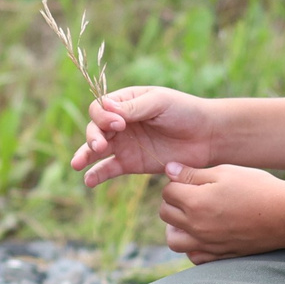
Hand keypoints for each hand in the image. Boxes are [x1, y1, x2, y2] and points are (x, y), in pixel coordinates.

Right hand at [71, 86, 222, 184]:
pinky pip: (109, 169)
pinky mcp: (131, 163)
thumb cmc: (184, 112)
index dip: (103, 116)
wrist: (206, 136)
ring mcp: (124, 144)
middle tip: (101, 145)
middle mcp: (121, 123)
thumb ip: (134, 108)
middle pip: (94, 128)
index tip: (120, 123)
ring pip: (96, 149)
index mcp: (125, 102)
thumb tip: (106, 108)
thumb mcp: (159, 103)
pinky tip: (89, 181)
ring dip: (85, 155)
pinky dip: (97, 175)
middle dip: (93, 136)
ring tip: (78, 164)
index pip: (100, 108)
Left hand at [159, 163, 284, 261]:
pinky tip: (204, 233)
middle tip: (191, 194)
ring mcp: (207, 244)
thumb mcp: (225, 172)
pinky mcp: (219, 256)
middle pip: (166, 214)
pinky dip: (193, 246)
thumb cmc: (257, 188)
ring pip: (174, 240)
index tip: (192, 179)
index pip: (168, 192)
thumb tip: (169, 169)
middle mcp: (196, 227)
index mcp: (196, 202)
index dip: (178, 182)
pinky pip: (194, 256)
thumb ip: (193, 174)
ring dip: (176, 227)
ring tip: (191, 216)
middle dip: (174, 202)